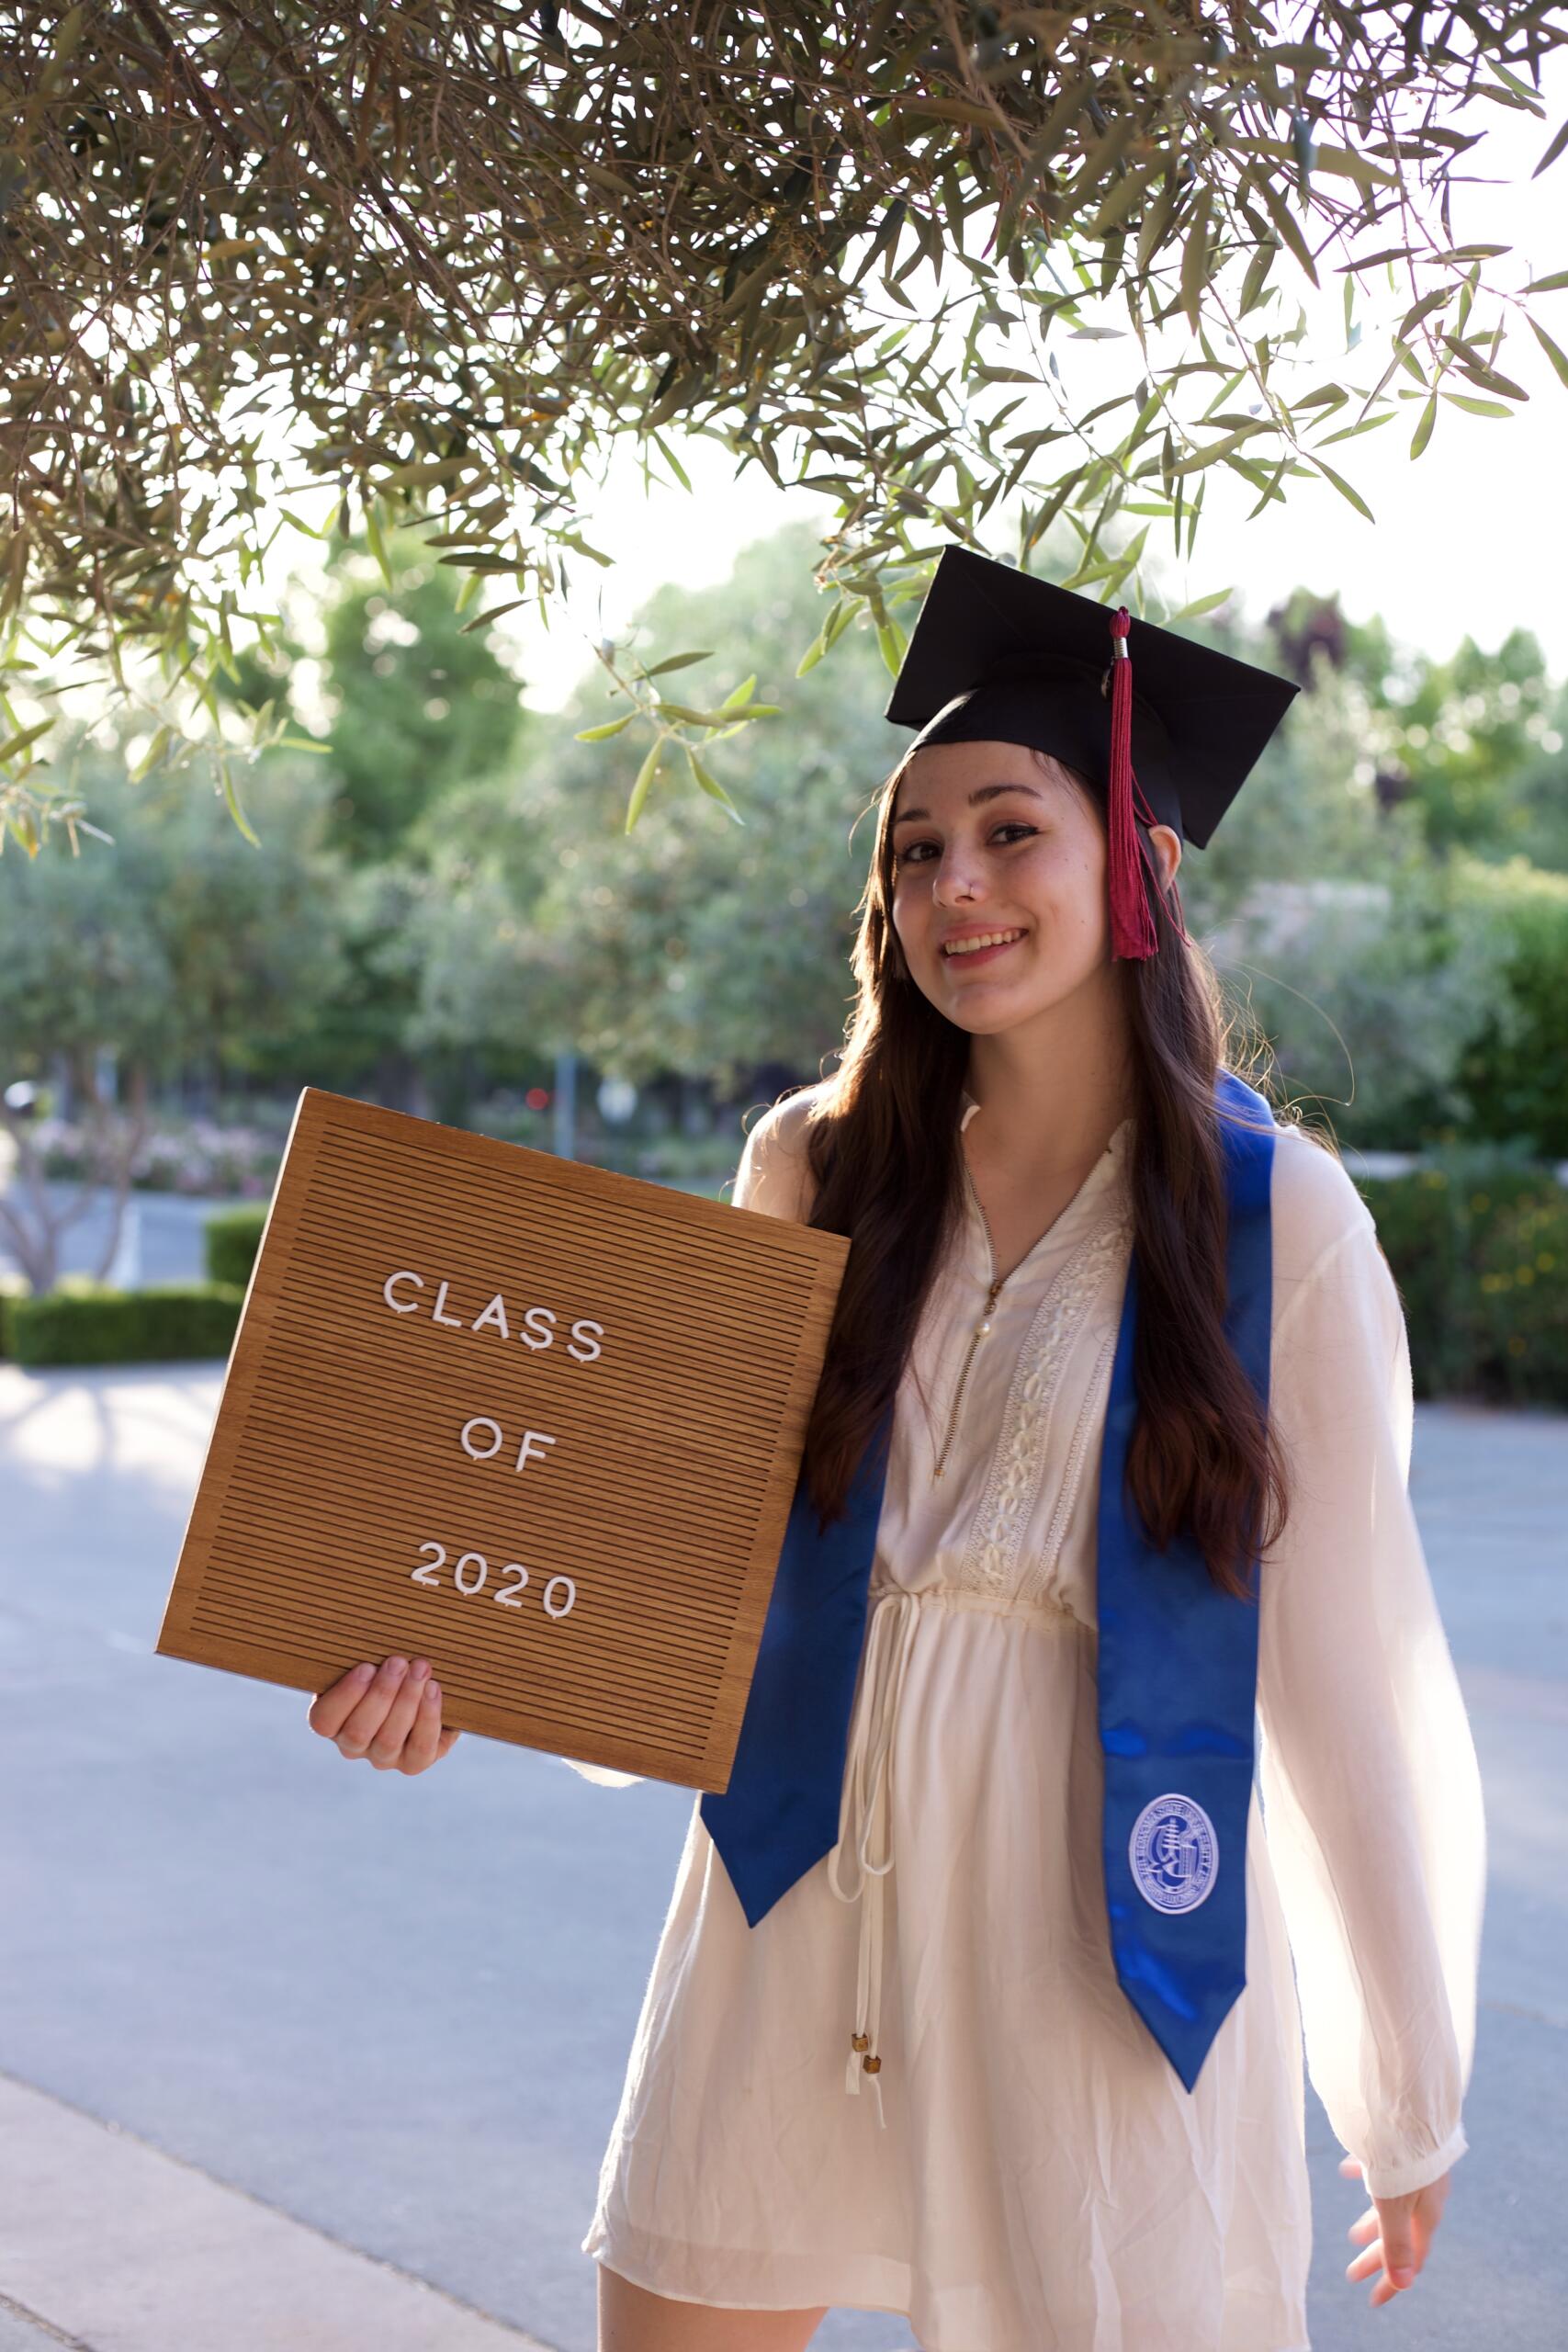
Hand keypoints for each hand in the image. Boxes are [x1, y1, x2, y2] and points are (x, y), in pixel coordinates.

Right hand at [306, 1655, 459, 1773]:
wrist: (423, 1685)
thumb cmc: (388, 1666)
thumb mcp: (369, 1657)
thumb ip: (363, 1653)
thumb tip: (366, 1634)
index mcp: (331, 1721)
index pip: (324, 1721)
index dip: (345, 1696)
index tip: (365, 1666)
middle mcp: (353, 1745)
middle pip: (358, 1731)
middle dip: (382, 1694)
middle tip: (399, 1662)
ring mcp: (383, 1757)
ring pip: (388, 1740)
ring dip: (407, 1701)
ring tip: (420, 1669)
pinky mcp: (414, 1762)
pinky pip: (420, 1748)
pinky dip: (428, 1716)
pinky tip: (434, 1689)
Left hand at [1340, 2154, 1450, 2306]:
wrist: (1412, 2103)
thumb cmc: (1402, 2157)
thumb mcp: (1393, 2203)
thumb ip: (1396, 2242)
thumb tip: (1403, 2284)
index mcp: (1425, 2215)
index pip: (1410, 2260)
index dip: (1391, 2282)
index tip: (1372, 2301)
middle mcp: (1425, 2197)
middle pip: (1399, 2235)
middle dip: (1377, 2256)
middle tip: (1351, 2274)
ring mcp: (1418, 2173)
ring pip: (1393, 2206)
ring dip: (1373, 2222)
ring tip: (1353, 2235)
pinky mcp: (1407, 2150)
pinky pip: (1386, 2170)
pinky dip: (1368, 2177)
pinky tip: (1348, 2170)